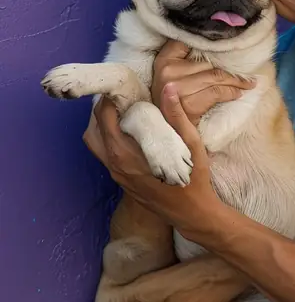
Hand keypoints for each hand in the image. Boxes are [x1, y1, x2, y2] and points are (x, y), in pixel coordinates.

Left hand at [83, 84, 221, 238]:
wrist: (192, 214)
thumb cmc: (194, 179)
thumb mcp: (191, 143)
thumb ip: (176, 115)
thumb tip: (169, 87)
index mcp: (125, 152)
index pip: (105, 117)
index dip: (111, 98)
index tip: (124, 87)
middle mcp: (115, 164)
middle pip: (93, 130)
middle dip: (103, 110)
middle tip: (122, 98)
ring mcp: (117, 175)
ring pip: (96, 144)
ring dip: (104, 127)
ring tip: (124, 114)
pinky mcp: (122, 182)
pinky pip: (106, 156)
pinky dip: (110, 140)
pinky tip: (131, 134)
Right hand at [152, 40, 255, 124]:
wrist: (171, 133)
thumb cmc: (174, 102)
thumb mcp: (172, 77)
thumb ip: (185, 59)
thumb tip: (215, 46)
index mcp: (163, 60)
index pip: (189, 42)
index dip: (210, 44)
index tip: (228, 46)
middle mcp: (167, 71)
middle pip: (208, 61)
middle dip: (228, 67)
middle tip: (245, 70)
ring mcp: (177, 88)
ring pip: (215, 76)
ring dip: (235, 81)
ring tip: (247, 84)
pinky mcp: (189, 103)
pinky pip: (217, 92)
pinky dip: (231, 92)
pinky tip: (237, 93)